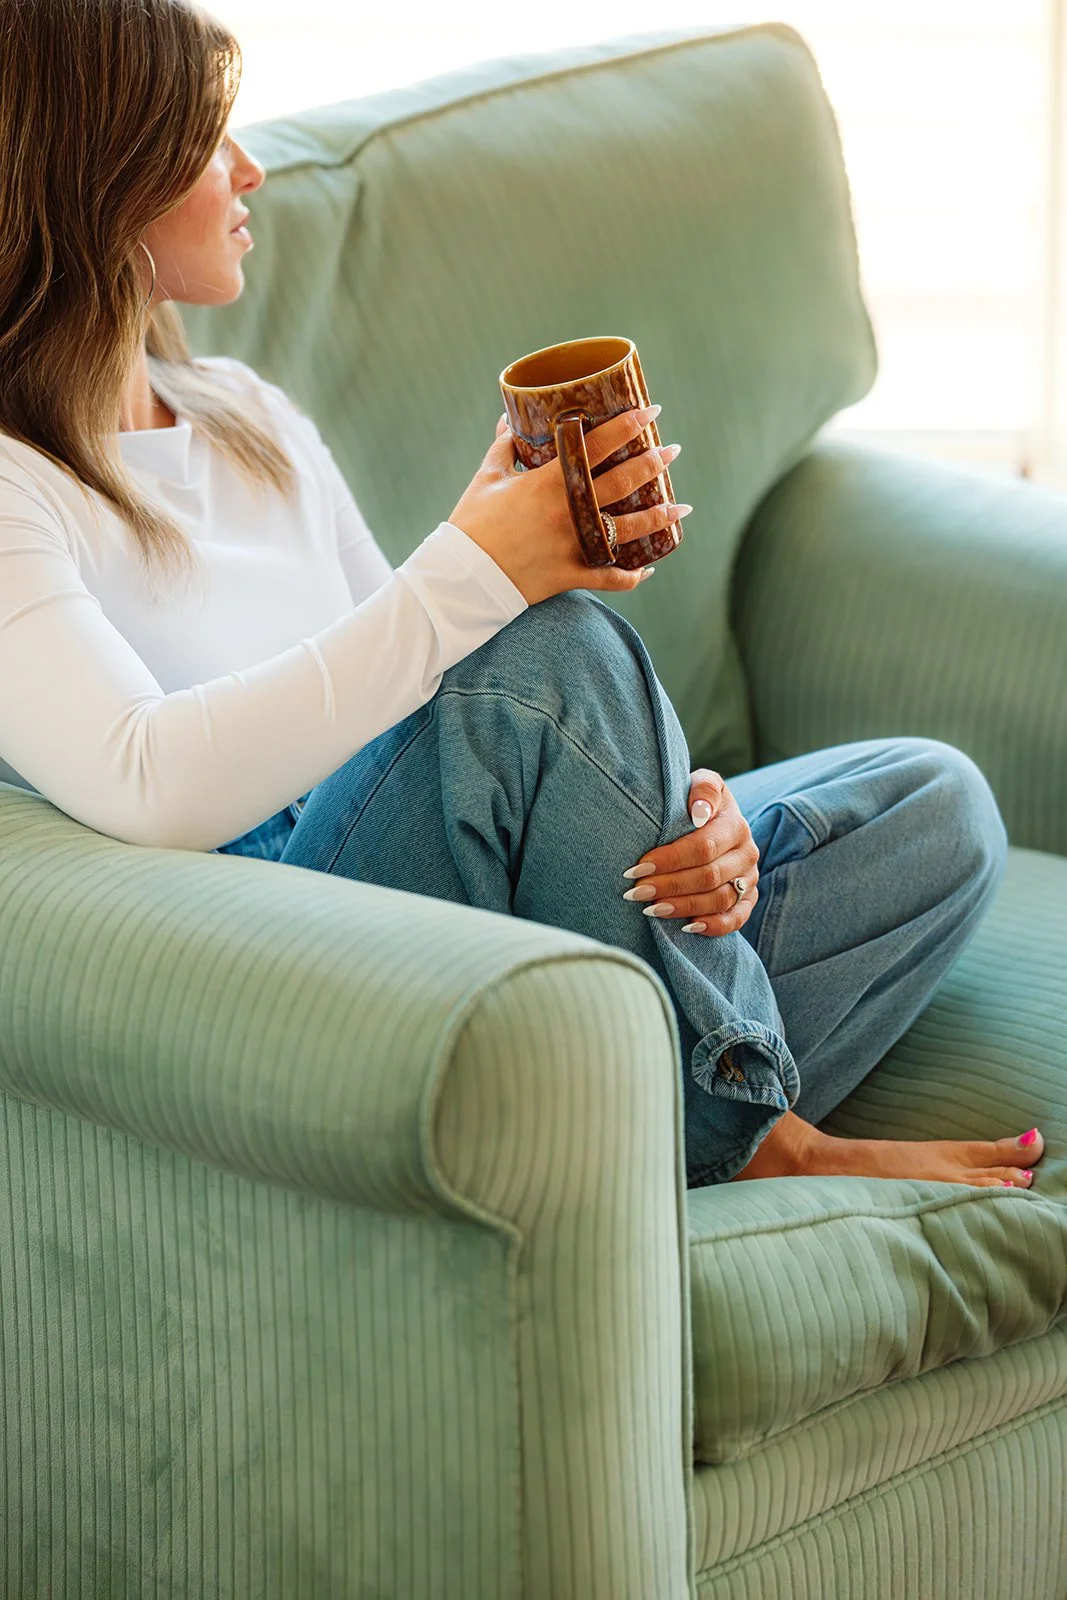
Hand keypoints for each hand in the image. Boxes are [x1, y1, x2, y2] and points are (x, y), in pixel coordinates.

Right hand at [447, 406, 689, 605]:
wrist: (459, 578)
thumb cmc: (471, 523)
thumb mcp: (487, 478)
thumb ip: (503, 447)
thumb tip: (508, 420)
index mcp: (548, 483)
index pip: (597, 446)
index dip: (628, 426)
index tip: (652, 412)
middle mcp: (567, 512)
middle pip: (622, 483)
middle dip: (653, 463)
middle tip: (672, 451)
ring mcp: (572, 546)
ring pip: (628, 531)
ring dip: (658, 517)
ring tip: (681, 506)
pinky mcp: (569, 576)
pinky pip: (609, 578)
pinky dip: (631, 576)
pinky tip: (648, 568)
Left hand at [620, 769, 760, 936]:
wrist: (715, 818)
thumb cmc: (696, 802)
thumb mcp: (701, 783)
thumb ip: (703, 788)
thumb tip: (699, 811)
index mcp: (735, 824)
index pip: (703, 847)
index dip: (669, 859)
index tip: (636, 867)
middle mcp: (747, 852)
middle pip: (709, 876)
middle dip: (669, 885)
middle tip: (636, 892)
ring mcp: (749, 878)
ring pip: (720, 900)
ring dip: (683, 907)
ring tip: (651, 910)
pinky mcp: (747, 898)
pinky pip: (736, 918)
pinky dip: (713, 926)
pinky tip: (686, 928)